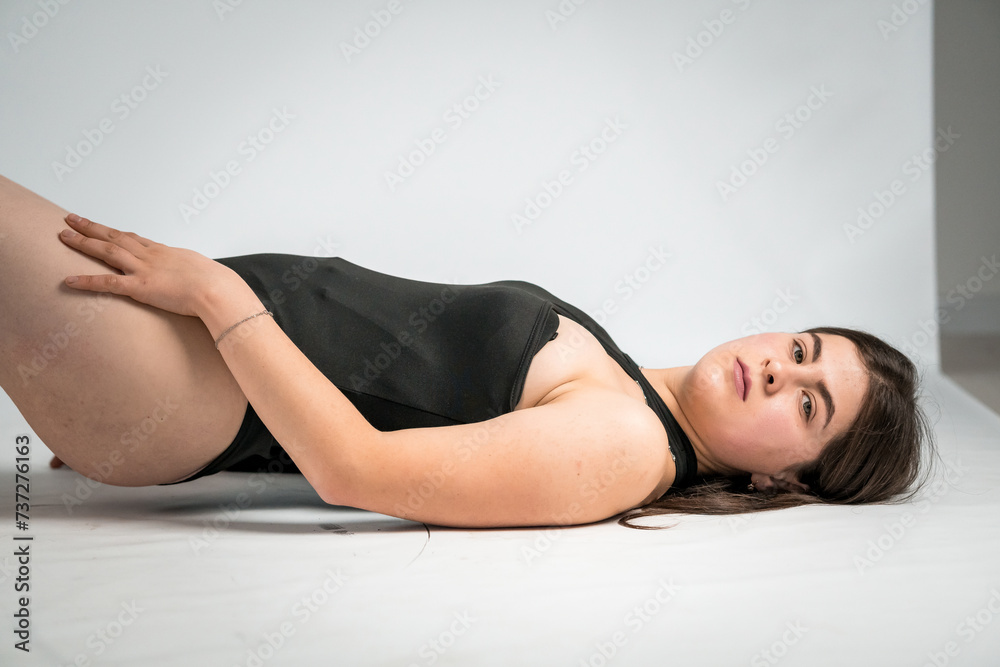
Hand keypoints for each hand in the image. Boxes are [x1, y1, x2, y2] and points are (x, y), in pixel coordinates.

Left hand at [58, 213, 231, 317]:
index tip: (100, 226)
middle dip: (91, 228)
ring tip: (64, 235)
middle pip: (115, 237)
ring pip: (107, 251)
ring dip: (83, 242)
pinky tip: (69, 280)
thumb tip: (189, 271)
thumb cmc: (215, 281)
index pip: (133, 238)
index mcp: (164, 252)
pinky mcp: (139, 287)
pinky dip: (86, 281)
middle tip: (70, 219)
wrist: (216, 288)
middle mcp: (150, 256)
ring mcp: (143, 270)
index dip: (114, 232)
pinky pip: (107, 283)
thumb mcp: (200, 268)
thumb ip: (188, 268)